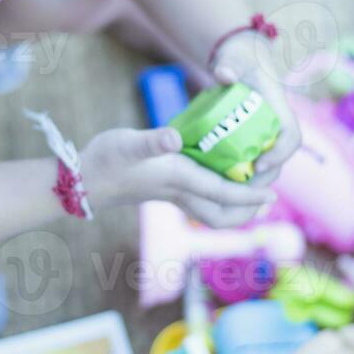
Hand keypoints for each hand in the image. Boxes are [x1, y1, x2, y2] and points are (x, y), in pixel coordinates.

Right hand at [81, 126, 272, 228]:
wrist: (80, 180)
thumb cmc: (105, 159)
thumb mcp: (129, 143)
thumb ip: (152, 142)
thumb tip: (171, 138)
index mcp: (178, 179)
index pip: (223, 192)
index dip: (249, 194)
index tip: (272, 193)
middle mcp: (179, 192)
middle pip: (222, 214)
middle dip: (247, 210)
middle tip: (266, 195)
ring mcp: (172, 194)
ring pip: (212, 211)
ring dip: (235, 206)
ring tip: (252, 190)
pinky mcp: (164, 189)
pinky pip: (200, 199)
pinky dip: (218, 193)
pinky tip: (220, 173)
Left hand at [210, 33, 301, 185]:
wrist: (241, 63)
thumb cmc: (239, 62)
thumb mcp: (234, 61)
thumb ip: (229, 66)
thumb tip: (224, 74)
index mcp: (280, 109)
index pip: (291, 137)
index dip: (279, 154)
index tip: (259, 164)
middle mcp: (278, 127)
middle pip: (279, 161)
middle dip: (262, 178)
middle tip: (238, 190)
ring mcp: (268, 137)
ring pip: (268, 168)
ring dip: (252, 184)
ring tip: (229, 194)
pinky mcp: (255, 144)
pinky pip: (254, 166)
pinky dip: (243, 179)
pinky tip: (223, 189)